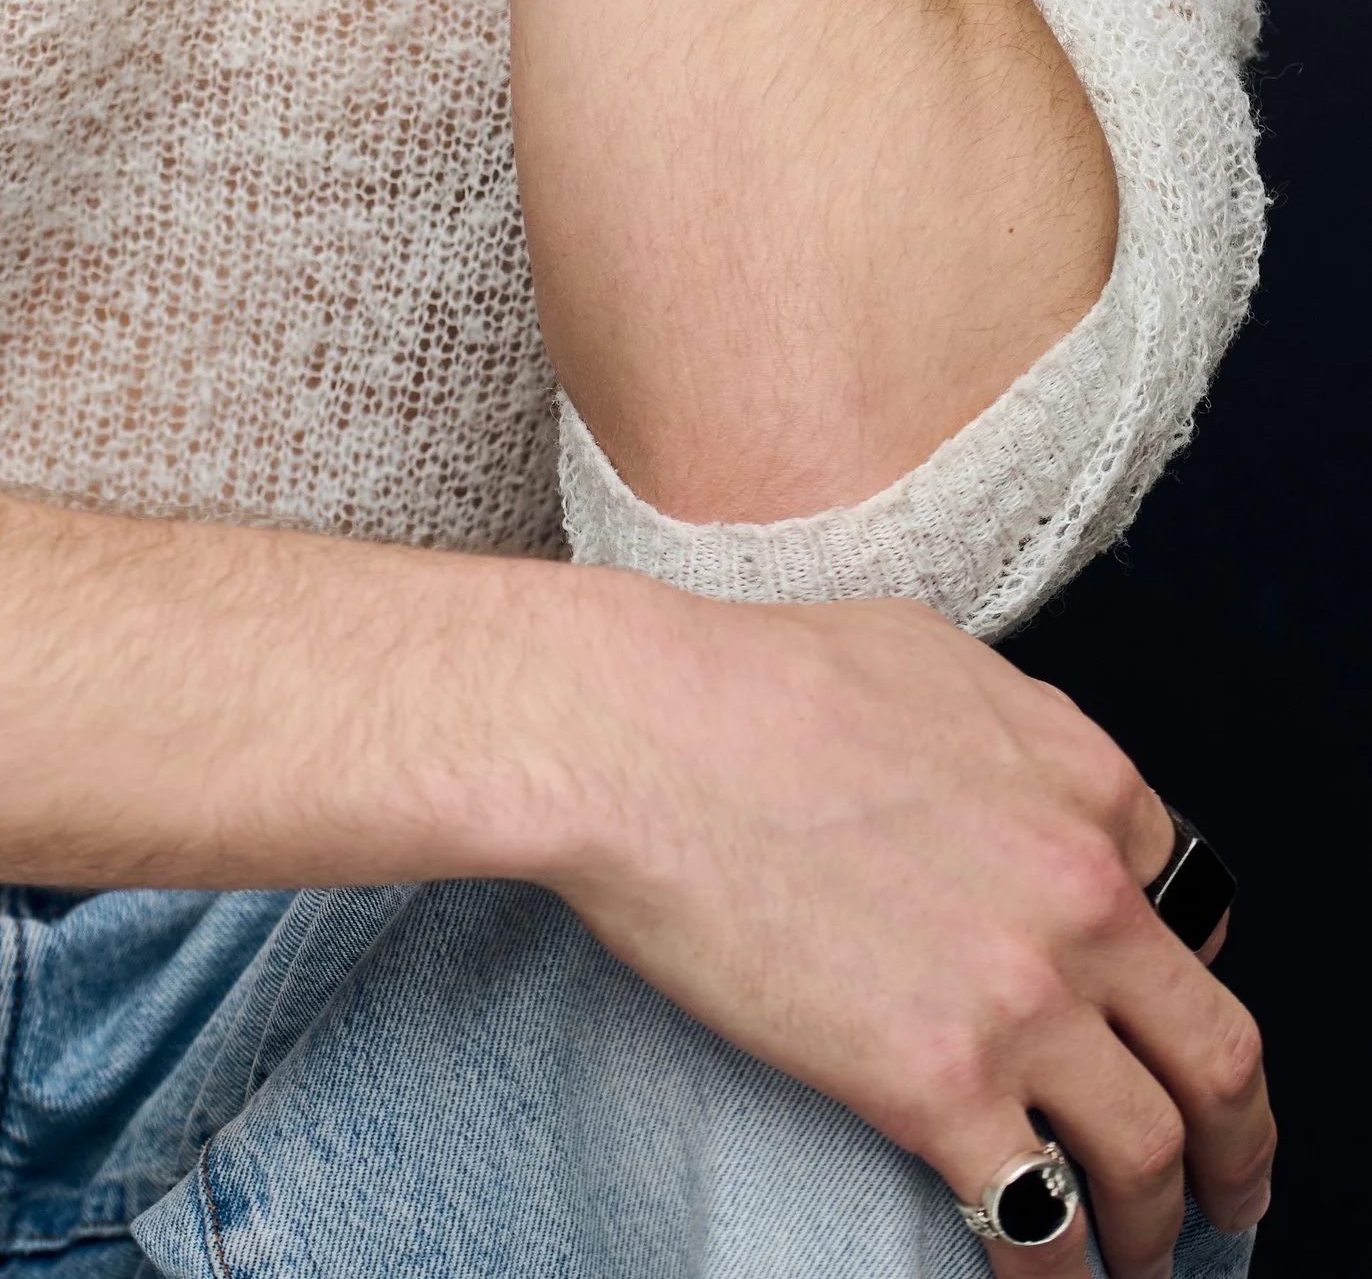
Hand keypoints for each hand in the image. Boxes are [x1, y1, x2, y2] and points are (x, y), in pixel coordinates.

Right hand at [550, 580, 1271, 1278]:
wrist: (635, 733)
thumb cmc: (743, 677)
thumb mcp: (924, 655)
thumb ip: (1012, 729)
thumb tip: (1025, 783)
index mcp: (1085, 784)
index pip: (1191, 912)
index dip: (1175, 985)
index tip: (1157, 1032)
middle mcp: (1083, 894)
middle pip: (1219, 1053)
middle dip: (1238, 1142)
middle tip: (1230, 1187)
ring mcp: (1019, 996)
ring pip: (1153, 1152)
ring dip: (1156, 1222)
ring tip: (1136, 1254)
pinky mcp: (937, 1084)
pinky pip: (1040, 1215)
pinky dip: (1056, 1269)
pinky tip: (1033, 1274)